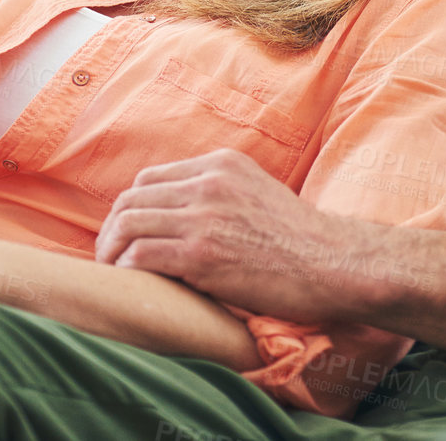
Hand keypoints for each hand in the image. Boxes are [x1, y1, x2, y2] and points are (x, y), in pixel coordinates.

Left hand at [94, 149, 384, 323]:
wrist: (333, 263)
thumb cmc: (301, 239)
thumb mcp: (259, 191)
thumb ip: (222, 192)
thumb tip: (183, 212)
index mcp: (221, 164)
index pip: (152, 177)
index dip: (132, 206)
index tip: (128, 231)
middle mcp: (208, 183)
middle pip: (133, 198)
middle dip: (113, 228)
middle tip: (111, 254)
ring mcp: (204, 217)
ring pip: (128, 224)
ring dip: (112, 249)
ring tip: (114, 269)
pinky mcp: (201, 254)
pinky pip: (140, 255)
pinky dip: (126, 269)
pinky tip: (131, 282)